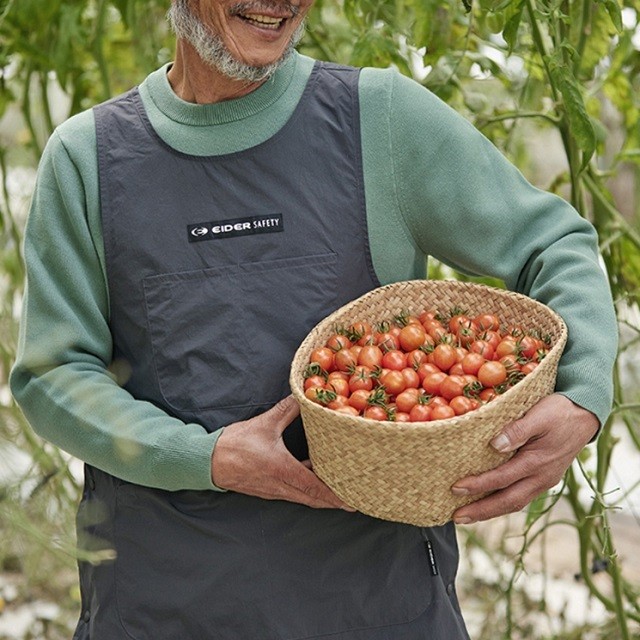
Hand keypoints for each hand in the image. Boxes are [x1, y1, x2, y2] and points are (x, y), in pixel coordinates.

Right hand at [212, 395, 353, 510]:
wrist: (208, 461)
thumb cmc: (235, 444)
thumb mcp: (264, 423)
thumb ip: (287, 410)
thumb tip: (303, 396)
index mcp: (282, 470)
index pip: (314, 487)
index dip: (335, 494)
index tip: (351, 499)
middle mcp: (280, 485)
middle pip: (313, 498)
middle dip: (335, 500)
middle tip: (355, 499)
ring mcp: (273, 490)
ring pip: (303, 497)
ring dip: (321, 496)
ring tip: (339, 491)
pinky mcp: (267, 489)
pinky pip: (293, 492)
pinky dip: (306, 488)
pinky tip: (312, 474)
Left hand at [450, 393, 598, 523]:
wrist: (585, 415)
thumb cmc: (559, 411)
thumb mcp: (539, 414)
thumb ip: (517, 430)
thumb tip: (494, 445)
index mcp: (538, 462)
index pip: (502, 479)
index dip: (478, 485)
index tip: (456, 488)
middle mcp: (542, 478)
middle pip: (508, 501)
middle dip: (481, 511)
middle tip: (456, 517)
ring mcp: (544, 481)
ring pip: (515, 503)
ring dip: (490, 511)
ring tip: (467, 516)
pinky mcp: (543, 479)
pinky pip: (521, 497)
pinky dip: (502, 503)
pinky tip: (488, 504)